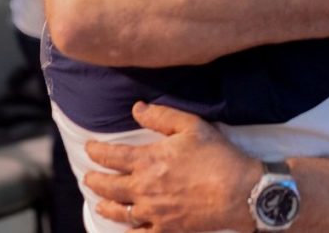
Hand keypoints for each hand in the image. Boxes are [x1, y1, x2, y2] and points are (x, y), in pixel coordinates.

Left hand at [85, 102, 258, 232]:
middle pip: (107, 186)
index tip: (90, 148)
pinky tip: (124, 228)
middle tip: (89, 176)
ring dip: (104, 205)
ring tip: (100, 202)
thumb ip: (161, 116)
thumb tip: (136, 108)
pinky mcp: (165, 229)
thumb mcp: (192, 126)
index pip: (110, 156)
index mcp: (148, 160)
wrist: (239, 192)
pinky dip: (127, 231)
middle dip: (94, 180)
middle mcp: (143, 188)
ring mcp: (152, 211)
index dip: (95, 151)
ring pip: (118, 211)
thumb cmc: (217, 156)